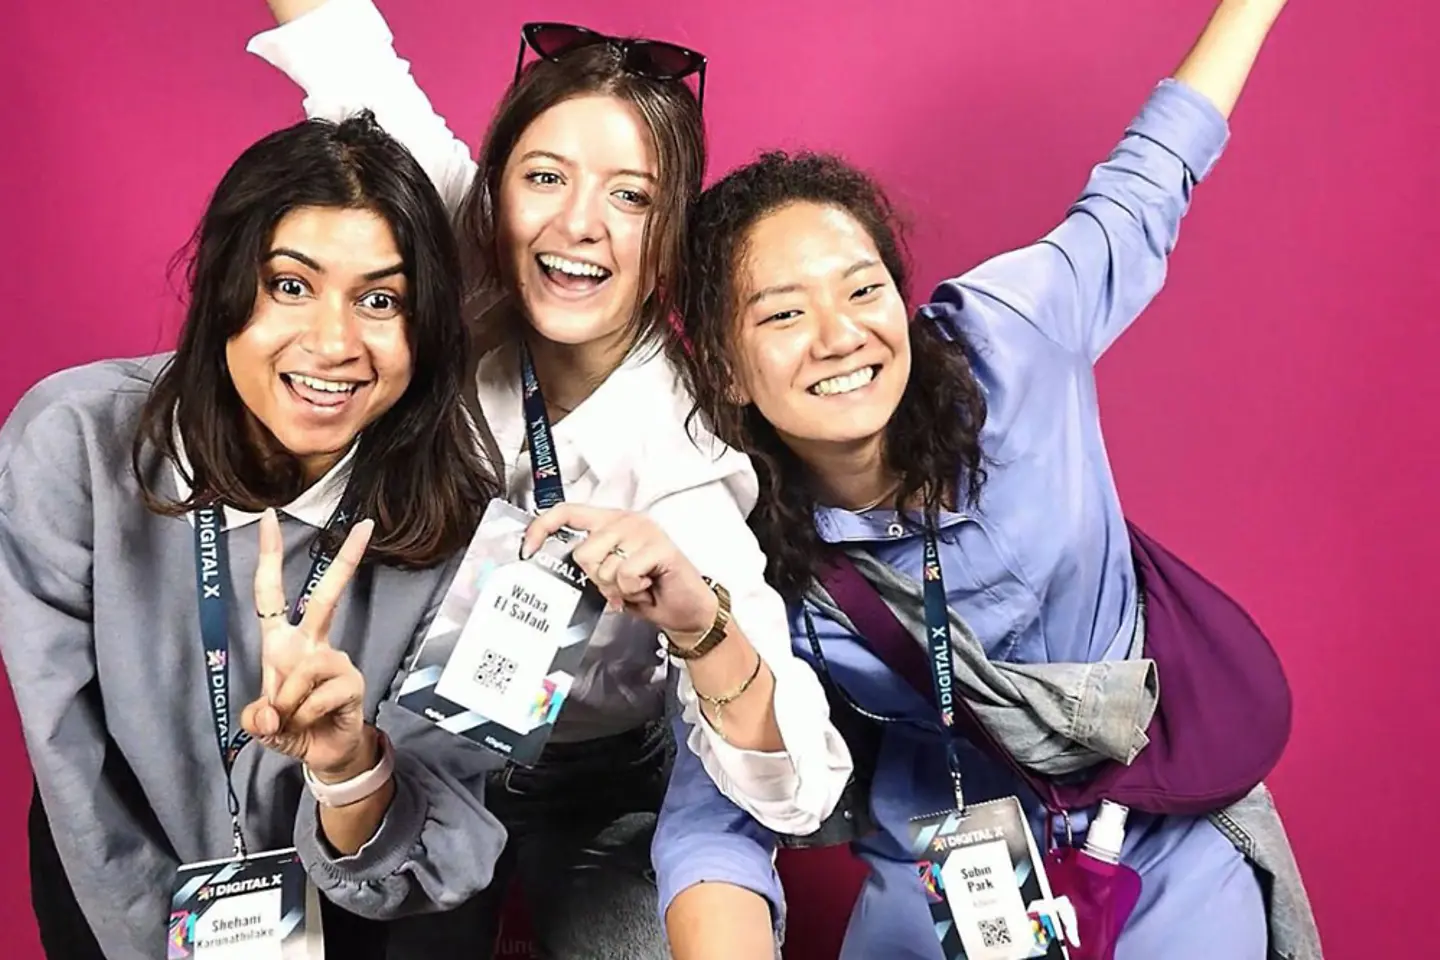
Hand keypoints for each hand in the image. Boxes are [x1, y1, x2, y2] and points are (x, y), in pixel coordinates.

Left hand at [239, 509, 376, 778]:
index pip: (272, 595)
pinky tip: (310, 723)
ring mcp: (336, 661)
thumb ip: (257, 720)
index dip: (269, 557)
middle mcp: (311, 645)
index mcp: (282, 644)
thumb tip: (271, 715)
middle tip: (365, 525)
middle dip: (347, 561)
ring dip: (290, 700)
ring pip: (307, 668)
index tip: (268, 518)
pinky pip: (322, 693)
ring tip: (290, 720)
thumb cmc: (292, 729)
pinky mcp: (353, 682)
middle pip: (327, 597)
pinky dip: (307, 714)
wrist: (325, 756)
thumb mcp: (262, 726)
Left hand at [522, 504, 718, 638]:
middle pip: (583, 552)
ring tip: (638, 586)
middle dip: (597, 580)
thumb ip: (587, 566)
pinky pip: (626, 573)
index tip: (527, 549)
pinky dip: (634, 590)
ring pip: (604, 566)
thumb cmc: (649, 593)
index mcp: (610, 522)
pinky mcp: (660, 546)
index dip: (542, 528)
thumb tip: (552, 566)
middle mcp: (626, 520)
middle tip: (620, 586)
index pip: (567, 512)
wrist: (687, 612)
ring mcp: (644, 530)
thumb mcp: (609, 578)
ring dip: (618, 588)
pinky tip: (649, 585)